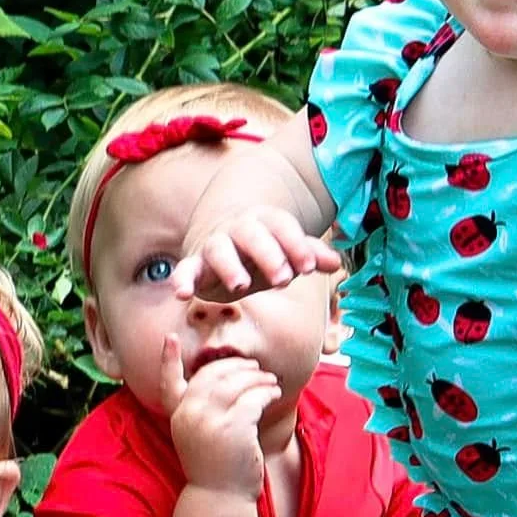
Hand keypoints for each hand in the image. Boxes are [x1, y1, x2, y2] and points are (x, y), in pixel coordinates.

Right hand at [162, 338, 279, 497]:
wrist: (220, 497)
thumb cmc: (214, 465)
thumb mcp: (197, 435)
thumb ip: (201, 410)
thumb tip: (225, 378)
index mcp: (177, 416)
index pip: (168, 382)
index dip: (167, 359)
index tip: (169, 338)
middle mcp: (189, 415)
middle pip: (211, 374)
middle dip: (236, 365)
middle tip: (255, 367)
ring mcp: (210, 421)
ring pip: (236, 383)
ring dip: (257, 377)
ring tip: (270, 380)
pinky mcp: (233, 429)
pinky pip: (253, 398)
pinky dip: (266, 392)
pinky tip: (274, 393)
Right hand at [171, 207, 340, 301]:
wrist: (222, 236)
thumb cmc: (262, 249)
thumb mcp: (287, 250)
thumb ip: (308, 254)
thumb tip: (335, 263)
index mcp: (265, 222)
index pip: (282, 227)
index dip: (296, 245)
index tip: (309, 267)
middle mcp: (238, 230)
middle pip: (252, 235)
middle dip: (268, 254)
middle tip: (283, 278)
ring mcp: (215, 245)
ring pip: (219, 249)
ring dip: (229, 266)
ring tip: (241, 286)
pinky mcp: (195, 265)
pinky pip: (185, 269)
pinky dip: (182, 279)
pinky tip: (182, 294)